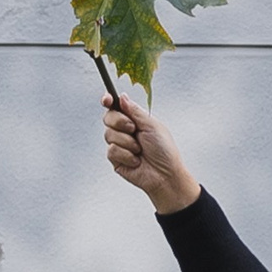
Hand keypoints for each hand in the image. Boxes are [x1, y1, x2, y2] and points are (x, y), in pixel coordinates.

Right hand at [102, 91, 200, 214]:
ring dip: (126, 142)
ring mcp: (119, 144)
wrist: (164, 175)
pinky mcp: (116, 159)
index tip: (107, 99)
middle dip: (120, 122)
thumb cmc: (163, 150)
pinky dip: (126, 155)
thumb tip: (122, 97)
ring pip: (108, 134)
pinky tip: (136, 161)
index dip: (109, 101)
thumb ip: (135, 111)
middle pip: (108, 117)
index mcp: (135, 120)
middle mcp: (125, 131)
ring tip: (139, 150)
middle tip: (133, 129)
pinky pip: (112, 151)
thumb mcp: (151, 125)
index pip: (117, 107)